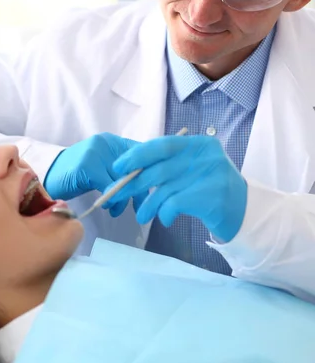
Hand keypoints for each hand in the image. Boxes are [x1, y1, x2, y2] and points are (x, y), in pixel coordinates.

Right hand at [44, 133, 148, 216]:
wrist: (45, 175)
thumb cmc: (75, 176)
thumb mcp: (102, 171)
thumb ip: (121, 174)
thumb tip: (147, 187)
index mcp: (113, 142)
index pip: (142, 152)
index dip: (151, 170)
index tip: (154, 189)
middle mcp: (106, 143)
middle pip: (135, 166)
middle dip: (141, 188)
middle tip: (141, 206)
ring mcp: (96, 152)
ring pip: (123, 177)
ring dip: (124, 197)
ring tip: (118, 210)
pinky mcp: (87, 165)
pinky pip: (108, 184)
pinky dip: (111, 198)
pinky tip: (109, 207)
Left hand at [104, 135, 246, 241]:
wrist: (246, 212)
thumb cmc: (211, 189)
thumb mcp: (195, 169)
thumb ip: (170, 165)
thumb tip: (130, 170)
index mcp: (199, 144)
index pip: (161, 145)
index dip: (136, 156)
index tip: (118, 167)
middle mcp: (206, 155)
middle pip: (159, 168)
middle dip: (133, 183)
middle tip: (116, 194)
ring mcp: (211, 175)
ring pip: (164, 189)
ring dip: (148, 205)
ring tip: (142, 215)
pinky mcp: (212, 197)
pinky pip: (174, 204)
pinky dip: (164, 213)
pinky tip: (165, 219)